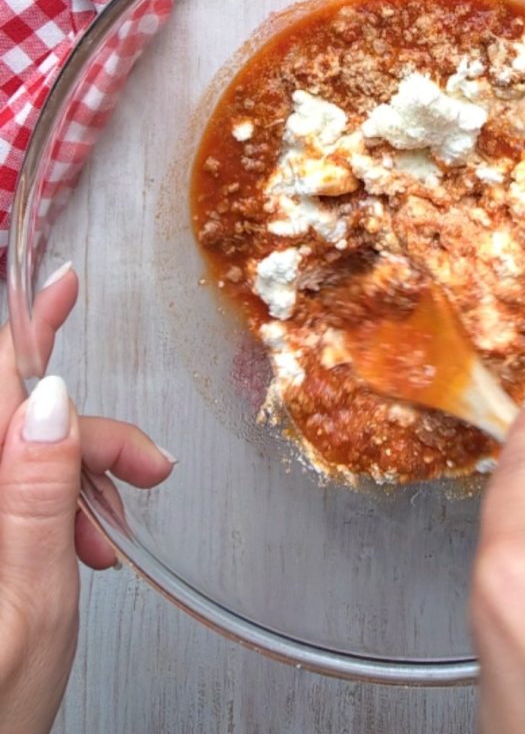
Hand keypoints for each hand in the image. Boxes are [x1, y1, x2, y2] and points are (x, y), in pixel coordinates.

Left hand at [0, 266, 174, 733]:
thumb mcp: (32, 599)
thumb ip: (35, 493)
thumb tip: (49, 401)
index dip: (32, 326)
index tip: (64, 283)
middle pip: (26, 421)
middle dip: (93, 437)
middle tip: (147, 468)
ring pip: (28, 456)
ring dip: (81, 480)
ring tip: (113, 532)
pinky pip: (19, 488)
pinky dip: (60, 505)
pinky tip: (84, 540)